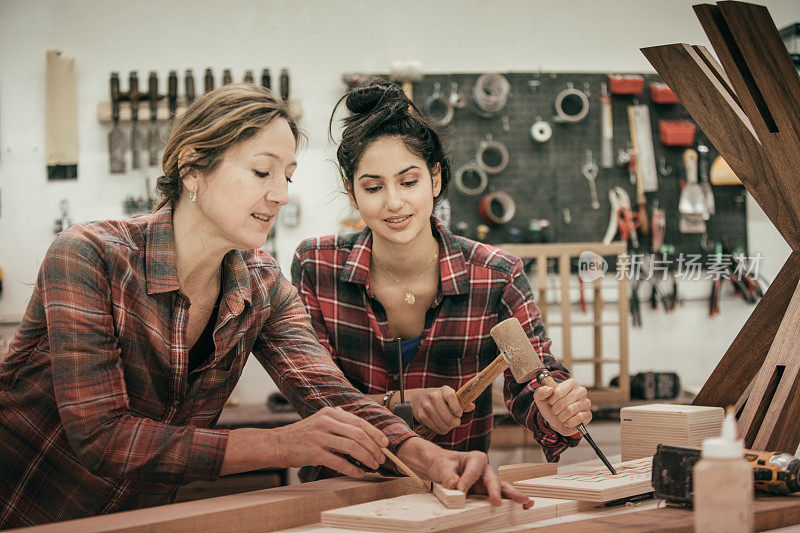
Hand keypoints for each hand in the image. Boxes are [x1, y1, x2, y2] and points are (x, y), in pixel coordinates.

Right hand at [271, 406, 388, 477]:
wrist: (276, 444)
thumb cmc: (301, 435)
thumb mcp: (319, 421)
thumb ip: (338, 421)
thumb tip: (361, 428)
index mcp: (330, 413)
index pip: (359, 422)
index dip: (374, 433)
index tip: (384, 443)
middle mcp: (326, 422)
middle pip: (358, 434)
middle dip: (373, 447)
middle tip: (381, 457)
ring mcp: (320, 437)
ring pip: (352, 447)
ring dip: (366, 458)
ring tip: (373, 465)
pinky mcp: (314, 453)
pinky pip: (339, 462)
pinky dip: (352, 468)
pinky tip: (359, 473)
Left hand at [397, 438, 532, 508]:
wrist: (440, 467)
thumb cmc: (443, 464)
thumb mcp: (442, 467)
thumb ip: (448, 476)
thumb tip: (454, 486)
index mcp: (475, 458)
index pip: (473, 472)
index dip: (467, 482)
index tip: (460, 491)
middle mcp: (485, 469)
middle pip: (493, 479)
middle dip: (496, 491)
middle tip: (497, 502)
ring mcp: (487, 481)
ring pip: (502, 488)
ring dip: (512, 496)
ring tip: (525, 502)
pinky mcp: (487, 491)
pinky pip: (499, 495)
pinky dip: (510, 500)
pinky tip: (524, 505)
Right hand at [404, 386, 474, 434]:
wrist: (417, 398)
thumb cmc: (439, 398)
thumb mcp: (449, 396)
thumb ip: (461, 402)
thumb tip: (472, 406)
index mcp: (444, 390)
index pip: (451, 397)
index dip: (457, 408)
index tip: (459, 414)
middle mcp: (433, 396)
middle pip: (448, 417)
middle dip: (455, 423)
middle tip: (455, 422)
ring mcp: (426, 406)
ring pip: (442, 424)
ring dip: (448, 427)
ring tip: (448, 424)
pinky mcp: (421, 415)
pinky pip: (435, 428)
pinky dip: (441, 429)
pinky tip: (441, 425)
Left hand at [533, 378, 591, 436]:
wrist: (556, 421)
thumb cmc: (551, 407)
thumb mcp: (541, 398)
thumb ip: (540, 392)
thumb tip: (549, 390)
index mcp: (571, 383)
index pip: (559, 392)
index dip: (552, 400)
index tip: (551, 402)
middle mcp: (581, 391)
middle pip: (564, 402)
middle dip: (555, 410)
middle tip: (555, 411)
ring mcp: (586, 403)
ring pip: (570, 411)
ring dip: (561, 417)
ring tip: (561, 416)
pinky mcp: (588, 415)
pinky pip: (578, 418)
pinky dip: (569, 422)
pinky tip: (568, 421)